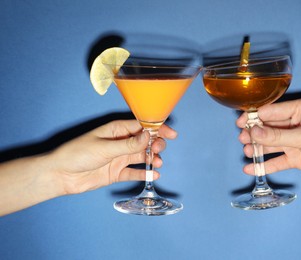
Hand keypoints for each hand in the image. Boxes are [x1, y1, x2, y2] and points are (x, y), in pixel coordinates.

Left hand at [45, 120, 176, 194]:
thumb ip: (128, 144)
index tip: (171, 134)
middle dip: (156, 144)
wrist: (61, 175)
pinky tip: (154, 175)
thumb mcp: (105, 148)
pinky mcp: (116, 172)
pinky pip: (134, 172)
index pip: (141, 126)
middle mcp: (120, 143)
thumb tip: (148, 137)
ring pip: (141, 156)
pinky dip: (144, 173)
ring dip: (152, 158)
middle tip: (160, 150)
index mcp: (117, 130)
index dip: (157, 129)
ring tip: (158, 163)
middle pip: (144, 141)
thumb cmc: (77, 154)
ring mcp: (119, 158)